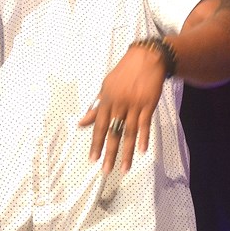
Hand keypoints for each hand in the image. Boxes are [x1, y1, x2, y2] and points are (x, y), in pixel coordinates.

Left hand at [78, 45, 167, 173]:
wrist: (146, 59)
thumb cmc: (125, 73)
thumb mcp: (106, 87)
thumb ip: (96, 107)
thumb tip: (81, 123)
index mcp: (106, 100)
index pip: (99, 126)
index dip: (96, 143)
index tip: (93, 160)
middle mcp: (119, 105)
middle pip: (113, 133)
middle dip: (109, 153)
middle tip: (106, 171)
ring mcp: (134, 105)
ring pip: (129, 132)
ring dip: (127, 151)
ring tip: (124, 168)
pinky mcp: (148, 104)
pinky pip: (144, 124)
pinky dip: (144, 137)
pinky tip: (142, 150)